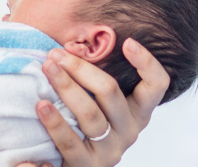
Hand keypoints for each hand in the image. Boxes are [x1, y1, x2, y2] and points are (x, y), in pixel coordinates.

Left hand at [36, 38, 169, 166]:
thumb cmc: (83, 123)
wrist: (74, 164)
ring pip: (90, 114)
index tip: (128, 42)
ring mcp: (110, 150)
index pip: (157, 85)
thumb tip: (71, 44)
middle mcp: (129, 130)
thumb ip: (93, 77)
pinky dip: (54, 122)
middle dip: (81, 68)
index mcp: (138, 111)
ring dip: (66, 87)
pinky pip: (70, 141)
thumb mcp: (98, 101)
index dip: (147, 63)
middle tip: (56, 54)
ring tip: (47, 69)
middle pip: (111, 92)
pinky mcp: (87, 165)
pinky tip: (41, 105)